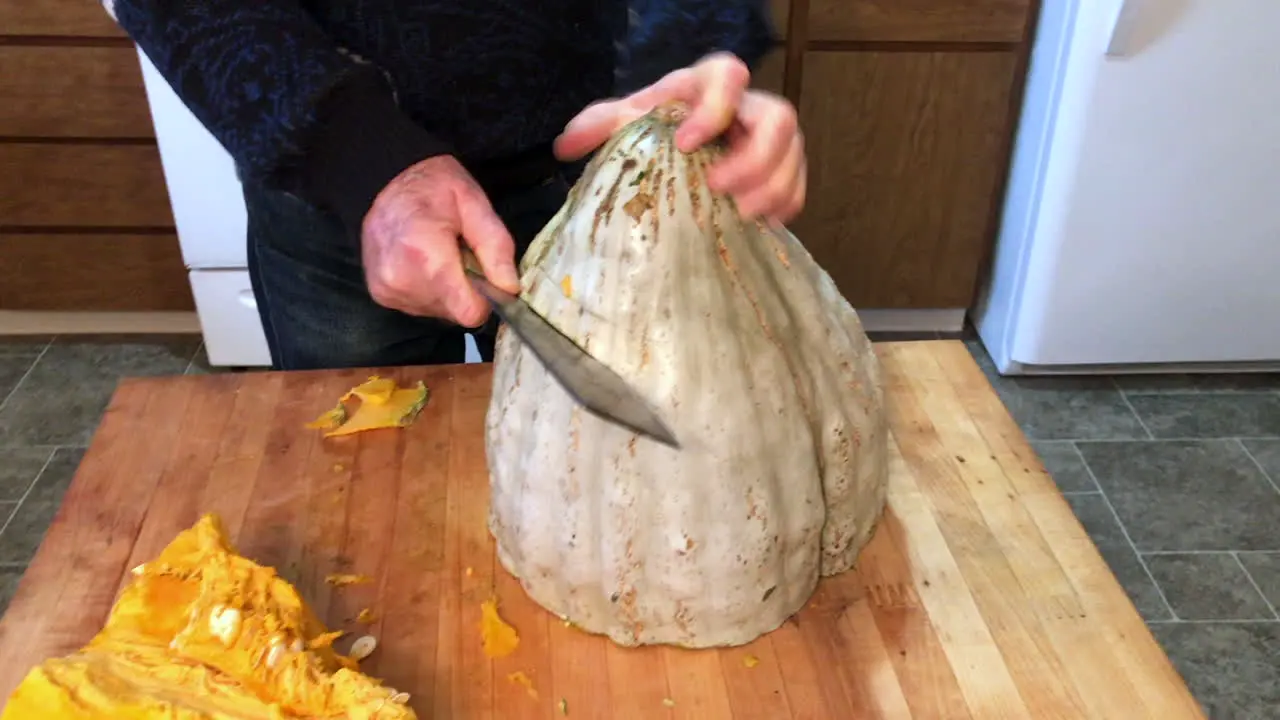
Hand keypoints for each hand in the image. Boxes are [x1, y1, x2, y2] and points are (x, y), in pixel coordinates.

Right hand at [361, 155, 518, 326]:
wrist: (387, 179)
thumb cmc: (434, 187)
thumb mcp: (475, 203)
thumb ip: (496, 246)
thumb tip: (510, 287)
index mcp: (424, 256)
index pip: (468, 312)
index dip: (485, 299)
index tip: (486, 275)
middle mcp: (400, 279)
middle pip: (455, 312)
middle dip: (465, 289)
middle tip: (459, 254)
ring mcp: (386, 289)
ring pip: (438, 311)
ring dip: (447, 289)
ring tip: (438, 254)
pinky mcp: (381, 294)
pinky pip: (420, 306)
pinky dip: (428, 289)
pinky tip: (422, 262)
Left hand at [553, 52, 805, 223]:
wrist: (680, 144)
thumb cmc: (654, 128)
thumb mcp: (626, 122)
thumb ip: (598, 127)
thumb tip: (563, 146)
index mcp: (707, 85)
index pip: (726, 77)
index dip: (713, 108)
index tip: (686, 143)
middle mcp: (748, 106)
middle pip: (778, 117)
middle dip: (754, 158)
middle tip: (720, 190)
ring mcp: (772, 137)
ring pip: (794, 152)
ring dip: (773, 186)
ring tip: (743, 215)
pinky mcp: (785, 166)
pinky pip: (800, 181)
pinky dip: (786, 203)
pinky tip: (762, 223)